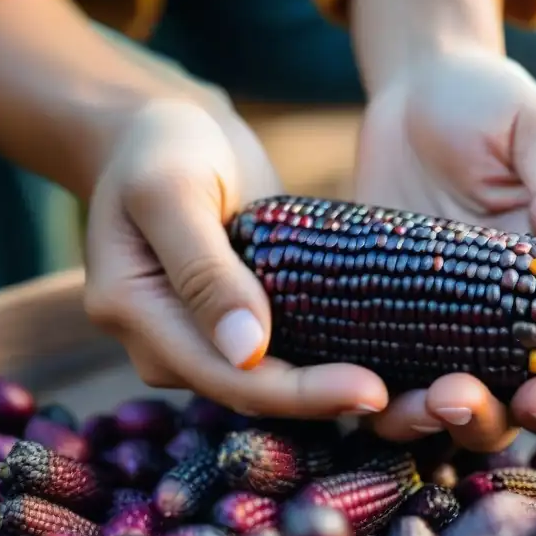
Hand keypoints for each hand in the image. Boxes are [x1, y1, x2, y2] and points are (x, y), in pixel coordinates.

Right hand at [83, 97, 389, 418]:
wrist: (158, 134)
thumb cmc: (162, 145)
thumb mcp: (173, 190)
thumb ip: (204, 270)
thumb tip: (247, 351)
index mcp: (134, 313)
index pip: (224, 376)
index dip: (298, 394)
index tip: (372, 392)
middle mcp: (163, 344)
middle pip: (249, 393)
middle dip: (323, 401)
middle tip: (398, 399)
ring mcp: (196, 340)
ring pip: (267, 385)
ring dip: (327, 391)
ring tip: (402, 394)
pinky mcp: (230, 328)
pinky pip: (278, 358)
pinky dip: (322, 362)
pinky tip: (379, 363)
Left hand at [354, 51, 535, 448]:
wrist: (415, 90)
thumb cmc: (491, 104)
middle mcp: (490, 322)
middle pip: (496, 404)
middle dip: (484, 419)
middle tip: (455, 397)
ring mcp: (428, 323)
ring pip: (429, 403)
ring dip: (421, 420)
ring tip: (404, 404)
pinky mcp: (372, 313)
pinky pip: (369, 366)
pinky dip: (362, 391)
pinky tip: (347, 390)